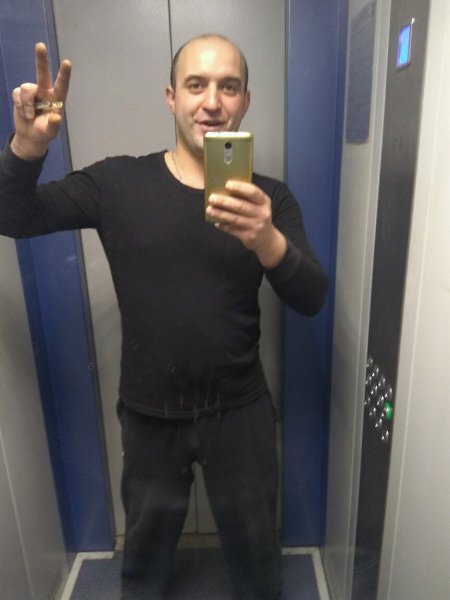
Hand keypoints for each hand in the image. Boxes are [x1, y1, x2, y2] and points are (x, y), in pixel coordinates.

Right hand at [11, 42, 70, 159]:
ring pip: (26, 88)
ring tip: (30, 116)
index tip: (67, 62)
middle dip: (41, 59)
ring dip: (27, 105)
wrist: (30, 136)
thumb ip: (54, 125)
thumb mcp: (50, 132)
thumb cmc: (44, 133)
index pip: (62, 85)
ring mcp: (32, 92)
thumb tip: (57, 118)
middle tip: (40, 45)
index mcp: (57, 100)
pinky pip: (17, 94)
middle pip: (42, 73)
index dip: (64, 74)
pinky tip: (24, 113)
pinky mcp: (20, 94)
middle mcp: (45, 92)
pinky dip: (20, 105)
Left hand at [206, 180, 286, 267]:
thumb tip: (223, 190)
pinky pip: (233, 230)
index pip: (253, 192)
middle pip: (241, 206)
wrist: (266, 239)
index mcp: (264, 201)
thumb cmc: (257, 216)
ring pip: (235, 219)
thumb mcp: (258, 205)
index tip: (227, 184)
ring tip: (209, 209)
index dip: (240, 187)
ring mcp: (257, 226)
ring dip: (220, 214)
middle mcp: (262, 213)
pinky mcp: (250, 237)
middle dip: (225, 201)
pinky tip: (216, 222)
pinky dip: (223, 226)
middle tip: (212, 198)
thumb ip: (245, 198)